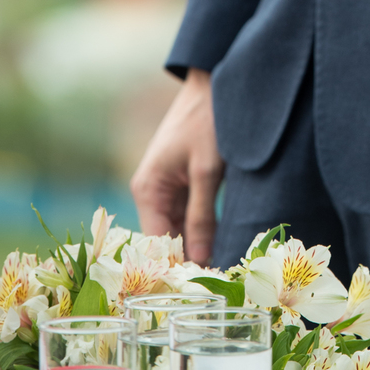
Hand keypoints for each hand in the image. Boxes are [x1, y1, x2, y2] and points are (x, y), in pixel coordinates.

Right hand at [129, 69, 224, 265]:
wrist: (211, 81)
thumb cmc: (208, 120)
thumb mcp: (208, 170)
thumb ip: (202, 216)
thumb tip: (199, 261)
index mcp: (148, 189)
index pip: (157, 244)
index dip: (176, 267)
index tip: (201, 289)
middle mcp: (151, 191)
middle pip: (167, 239)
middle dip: (188, 260)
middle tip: (218, 283)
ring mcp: (166, 187)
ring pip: (179, 228)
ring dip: (196, 245)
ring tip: (222, 270)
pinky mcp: (182, 181)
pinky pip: (188, 214)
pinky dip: (201, 228)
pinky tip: (221, 243)